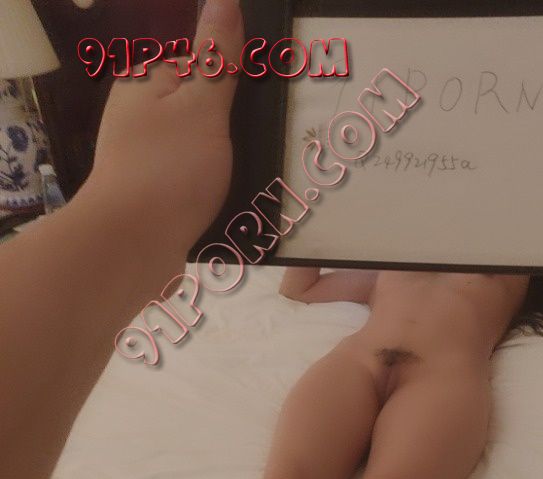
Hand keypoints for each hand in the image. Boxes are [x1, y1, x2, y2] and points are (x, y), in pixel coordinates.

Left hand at [84, 0, 243, 256]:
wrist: (133, 247)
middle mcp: (138, 121)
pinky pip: (194, 191)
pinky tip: (237, 210)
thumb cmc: (169, 167)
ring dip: (228, 169)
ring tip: (261, 181)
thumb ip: (217, 58)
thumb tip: (224, 0)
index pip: (196, 67)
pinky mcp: (152, 204)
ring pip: (200, 156)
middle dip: (233, 131)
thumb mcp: (202, 104)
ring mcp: (143, 165)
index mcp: (146, 86)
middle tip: (266, 146)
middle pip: (199, 114)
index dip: (231, 82)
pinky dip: (214, 198)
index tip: (261, 102)